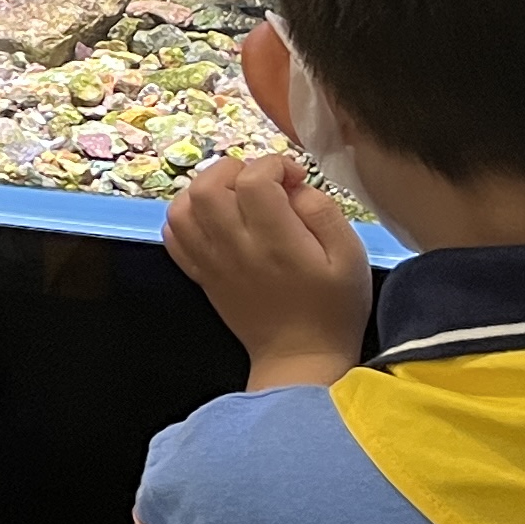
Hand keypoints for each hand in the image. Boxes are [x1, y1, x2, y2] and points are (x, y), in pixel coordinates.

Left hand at [163, 156, 370, 389]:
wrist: (300, 358)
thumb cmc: (333, 307)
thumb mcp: (350, 256)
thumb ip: (323, 211)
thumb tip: (293, 186)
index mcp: (276, 242)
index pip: (253, 180)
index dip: (273, 165)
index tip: (293, 178)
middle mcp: (235, 248)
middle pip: (207, 187)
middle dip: (234, 169)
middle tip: (261, 181)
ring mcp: (210, 262)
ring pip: (183, 207)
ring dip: (205, 189)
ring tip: (236, 196)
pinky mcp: (199, 275)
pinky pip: (174, 235)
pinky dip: (186, 215)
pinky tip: (214, 218)